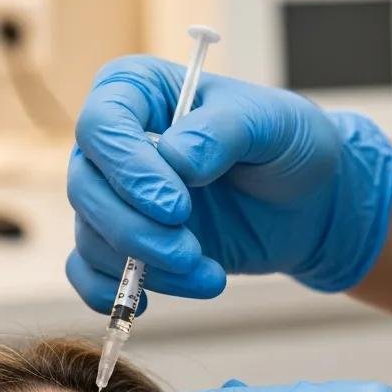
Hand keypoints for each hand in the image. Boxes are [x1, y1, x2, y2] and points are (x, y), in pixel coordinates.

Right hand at [66, 56, 391, 312]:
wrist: (306, 202)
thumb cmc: (287, 144)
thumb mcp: (271, 123)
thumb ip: (222, 131)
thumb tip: (175, 157)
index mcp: (139, 91)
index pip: (102, 125)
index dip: (129, 170)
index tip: (176, 206)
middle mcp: (114, 142)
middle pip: (85, 187)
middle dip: (134, 230)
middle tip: (188, 252)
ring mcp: (113, 194)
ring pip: (91, 236)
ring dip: (142, 267)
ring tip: (207, 274)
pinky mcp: (121, 241)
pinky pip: (88, 272)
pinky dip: (114, 293)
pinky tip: (152, 300)